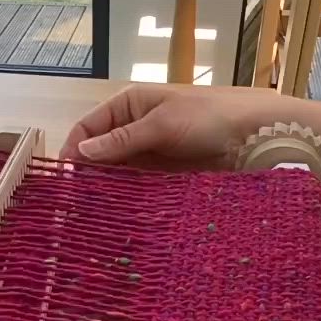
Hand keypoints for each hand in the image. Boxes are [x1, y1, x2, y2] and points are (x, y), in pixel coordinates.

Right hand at [59, 82, 320, 220]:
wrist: (259, 136)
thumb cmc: (210, 117)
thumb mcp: (162, 123)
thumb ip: (121, 140)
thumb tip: (81, 152)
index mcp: (131, 105)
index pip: (88, 126)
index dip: (73, 149)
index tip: (61, 179)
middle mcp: (137, 128)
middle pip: (99, 152)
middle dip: (85, 174)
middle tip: (69, 205)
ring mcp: (152, 154)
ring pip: (116, 173)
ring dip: (103, 190)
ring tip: (87, 215)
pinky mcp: (166, 177)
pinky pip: (137, 188)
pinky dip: (124, 199)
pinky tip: (114, 216)